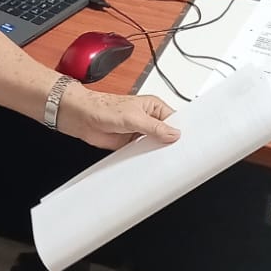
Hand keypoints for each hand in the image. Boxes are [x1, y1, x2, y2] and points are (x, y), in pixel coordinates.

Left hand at [54, 84, 179, 149]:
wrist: (83, 118)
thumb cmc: (104, 107)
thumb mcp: (134, 117)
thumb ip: (154, 127)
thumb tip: (173, 134)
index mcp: (154, 106)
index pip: (174, 120)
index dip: (180, 131)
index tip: (187, 142)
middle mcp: (148, 119)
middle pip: (166, 134)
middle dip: (170, 143)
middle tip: (177, 155)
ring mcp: (140, 132)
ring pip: (155, 145)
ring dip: (157, 152)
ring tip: (166, 161)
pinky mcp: (130, 143)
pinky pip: (142, 153)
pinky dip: (145, 158)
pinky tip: (150, 164)